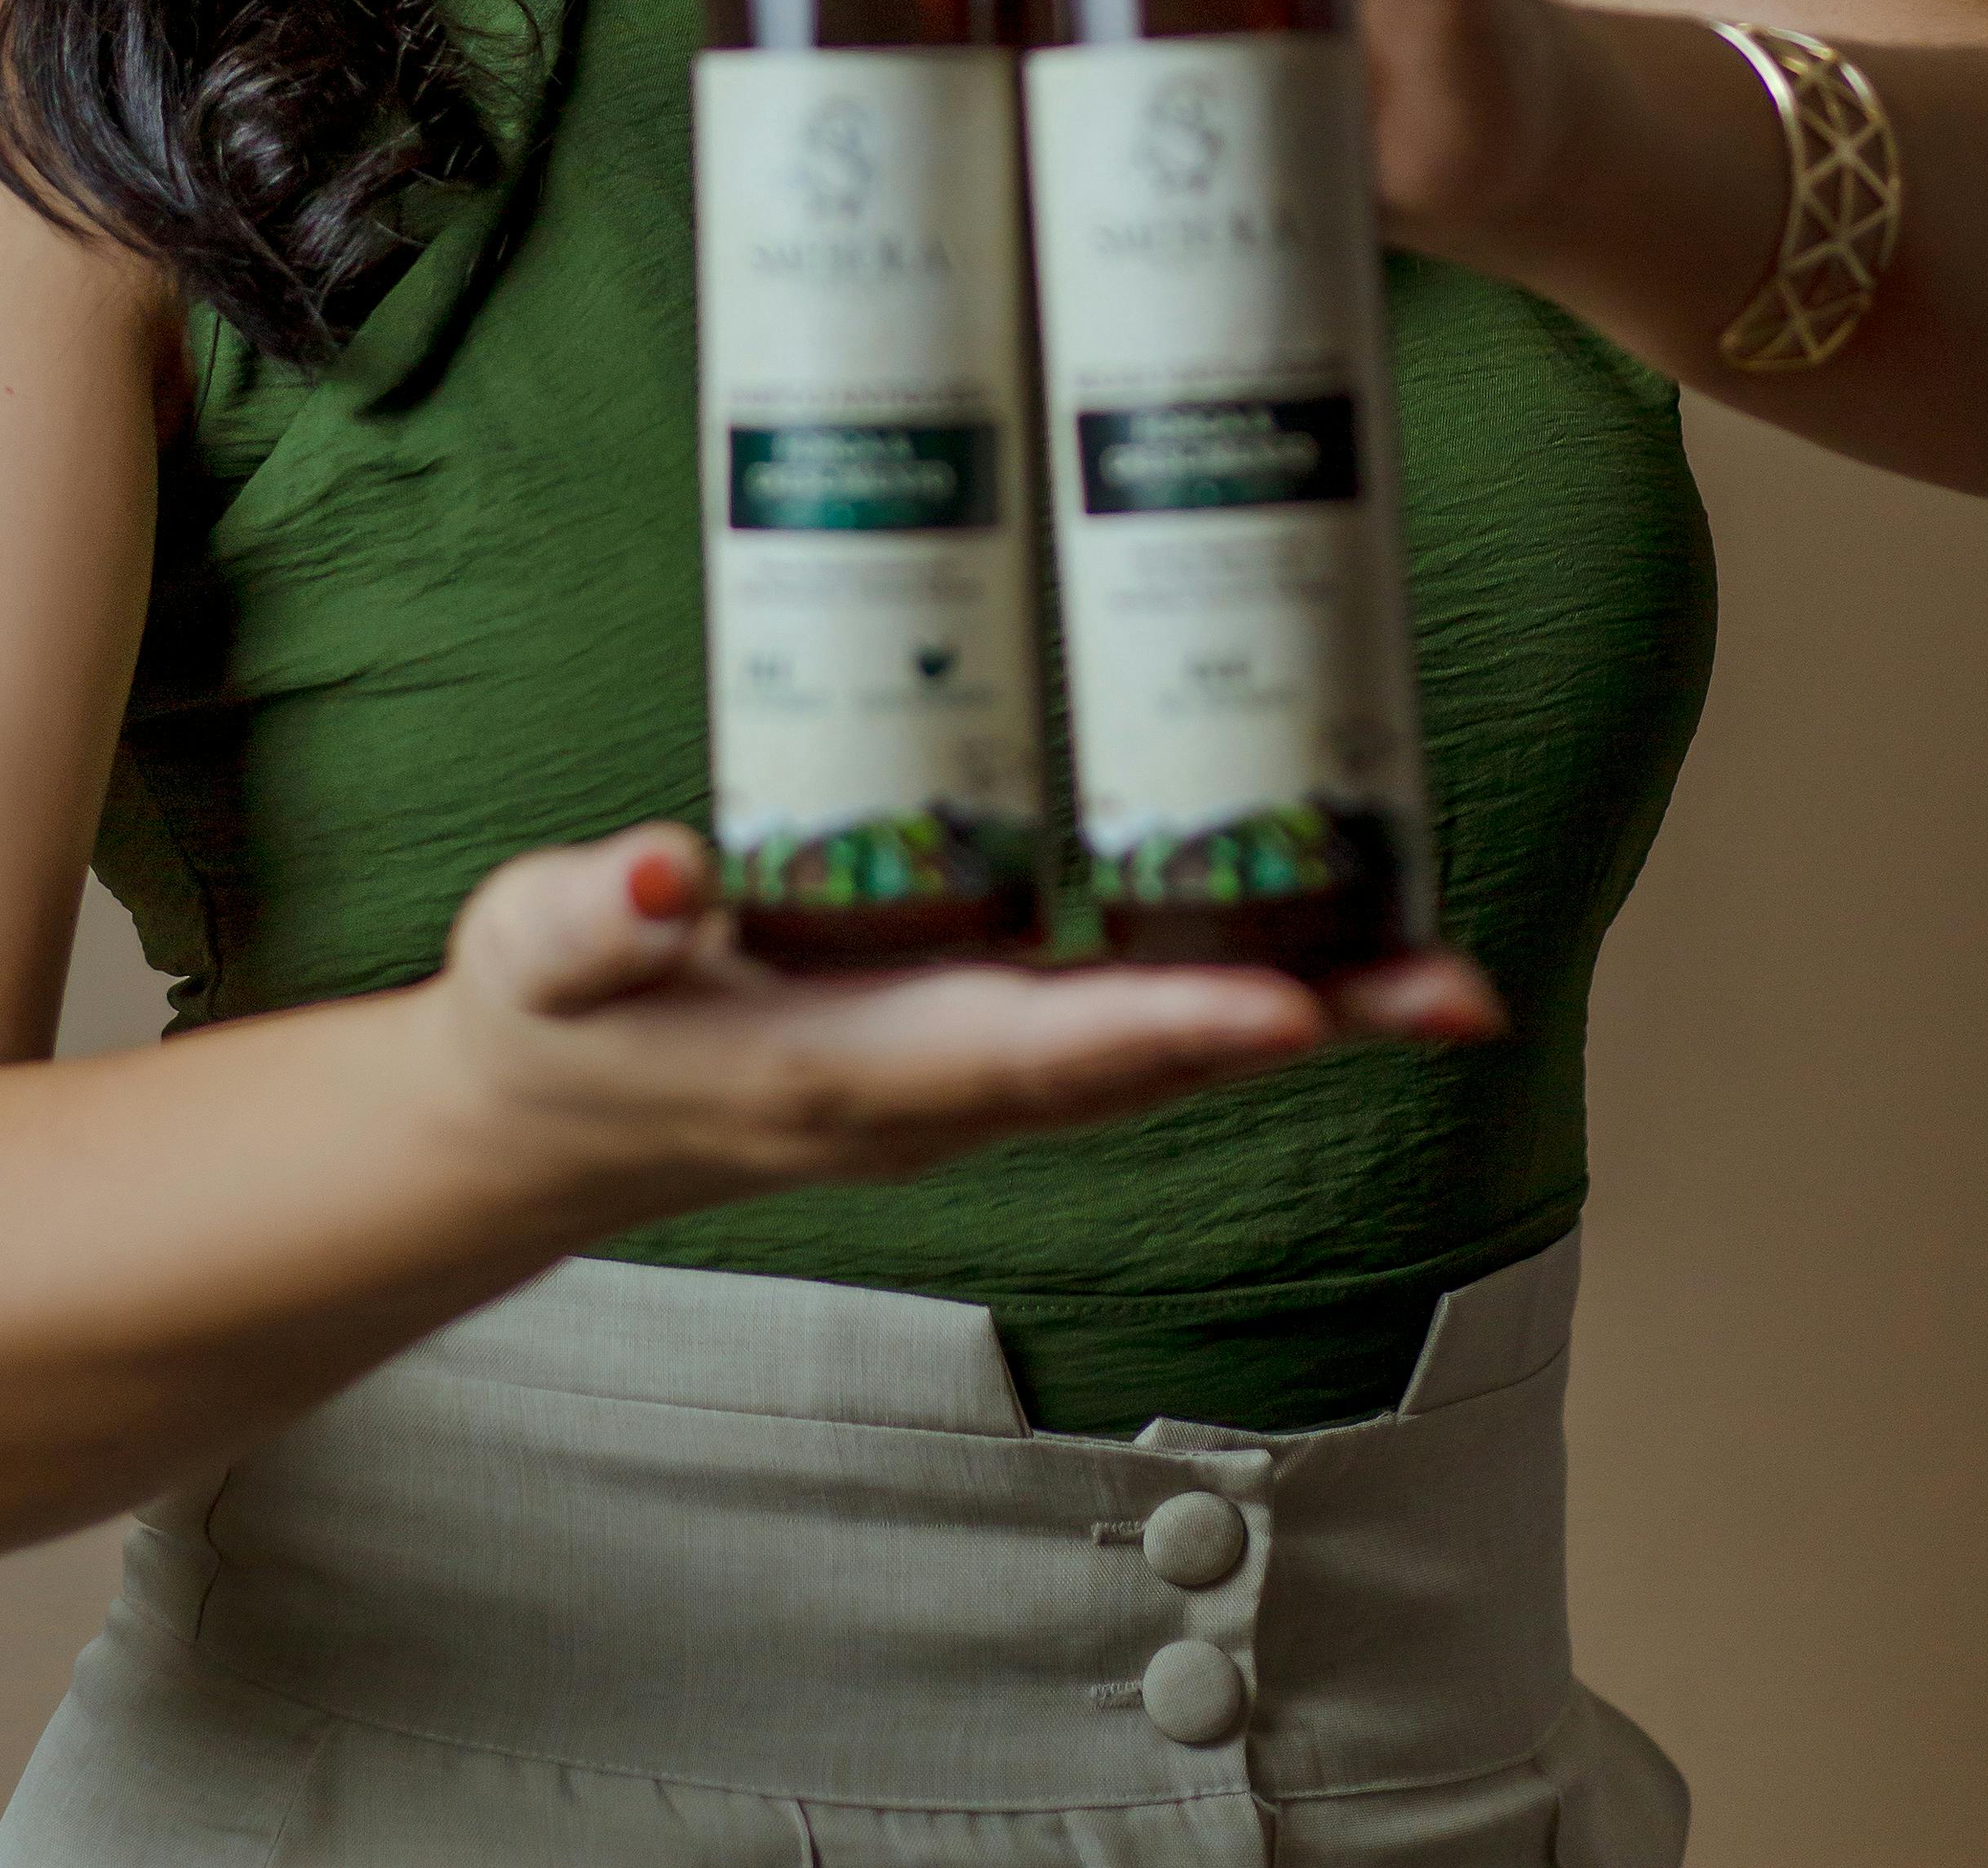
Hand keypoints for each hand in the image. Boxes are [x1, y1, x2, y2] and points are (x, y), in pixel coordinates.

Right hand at [426, 824, 1501, 1229]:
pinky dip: (1235, 1002)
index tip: (1286, 1009)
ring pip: (1155, 1058)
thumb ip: (593, 916)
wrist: (544, 1120)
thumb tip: (667, 866)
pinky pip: (1125, 1034)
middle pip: (1142, 1068)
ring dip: (1304, 1020)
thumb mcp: (534, 956)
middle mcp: (929, 1095)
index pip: (1022, 1050)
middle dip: (1300, 1030)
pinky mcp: (969, 1047)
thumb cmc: (549, 1021)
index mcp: (836, 1071)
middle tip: (1453, 990)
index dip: (1157, 1030)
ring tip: (1446, 977)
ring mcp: (959, 1084)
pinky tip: (1325, 954)